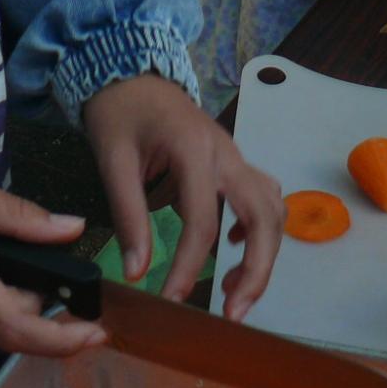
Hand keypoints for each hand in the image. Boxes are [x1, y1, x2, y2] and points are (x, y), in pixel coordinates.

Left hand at [83, 74, 283, 320]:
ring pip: (274, 209)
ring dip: (263, 254)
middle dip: (257, 269)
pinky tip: (231, 249)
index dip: (190, 266)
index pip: (203, 220)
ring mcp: (236, 157)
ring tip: (232, 291)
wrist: (132, 74)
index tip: (171, 300)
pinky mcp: (234, 163)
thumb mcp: (113, 161)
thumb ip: (128, 216)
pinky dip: (260, 230)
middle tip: (233, 313)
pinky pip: (264, 199)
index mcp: (195, 150)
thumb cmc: (120, 114)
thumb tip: (138, 272)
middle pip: (265, 215)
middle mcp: (228, 153)